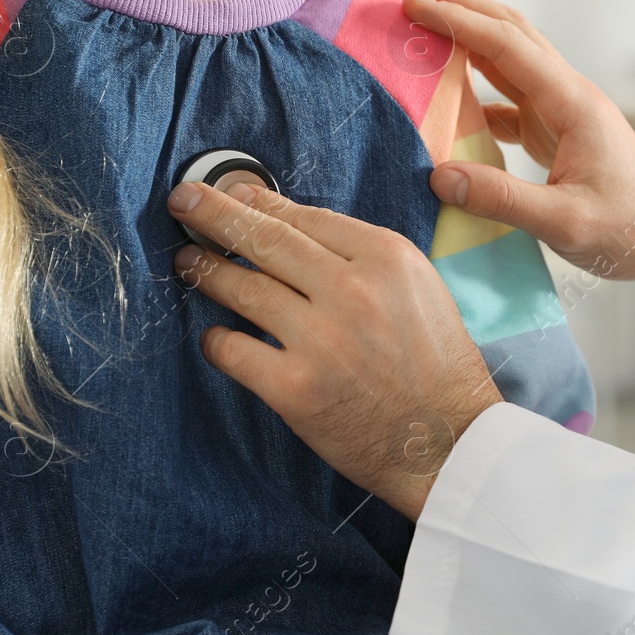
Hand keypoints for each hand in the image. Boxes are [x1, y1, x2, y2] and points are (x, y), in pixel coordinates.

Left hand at [166, 180, 503, 520]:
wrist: (450, 441)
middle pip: (265, 239)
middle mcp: (351, 290)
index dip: (262, 203)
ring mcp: (321, 339)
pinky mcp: (296, 388)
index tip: (235, 194)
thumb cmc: (437, 365)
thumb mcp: (419, 288)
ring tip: (188, 263)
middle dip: (215, 213)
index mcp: (387, 258)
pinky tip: (216, 338)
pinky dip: (217, 341)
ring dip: (205, 271)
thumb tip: (297, 230)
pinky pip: (233, 351)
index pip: (307, 217)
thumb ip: (365, 257)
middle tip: (185, 201)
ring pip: (243, 289)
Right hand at [398, 0, 634, 316]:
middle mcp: (567, 94)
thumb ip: (502, 201)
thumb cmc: (632, 230)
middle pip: (508, 30)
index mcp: (572, 103)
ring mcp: (562, 110)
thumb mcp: (566, 224)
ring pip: (508, 56)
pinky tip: (445, 89)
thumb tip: (439, 176)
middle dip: (457, 1)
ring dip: (465, 33)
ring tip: (419, 19)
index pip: (506, 44)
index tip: (411, 4)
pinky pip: (508, 95)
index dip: (456, 20)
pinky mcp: (556, 131)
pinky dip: (474, 82)